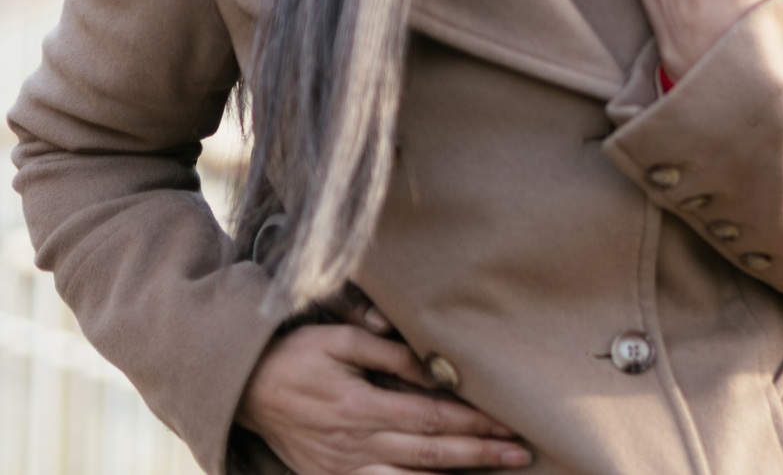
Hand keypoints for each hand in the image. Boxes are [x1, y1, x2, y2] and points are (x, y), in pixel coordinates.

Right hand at [236, 325, 528, 472]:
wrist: (245, 389)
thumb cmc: (297, 355)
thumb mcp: (340, 340)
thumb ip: (390, 354)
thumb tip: (435, 366)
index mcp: (359, 408)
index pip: (431, 419)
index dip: (473, 423)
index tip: (509, 424)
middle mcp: (354, 445)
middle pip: (430, 455)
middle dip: (479, 455)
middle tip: (520, 454)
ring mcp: (341, 468)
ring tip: (494, 474)